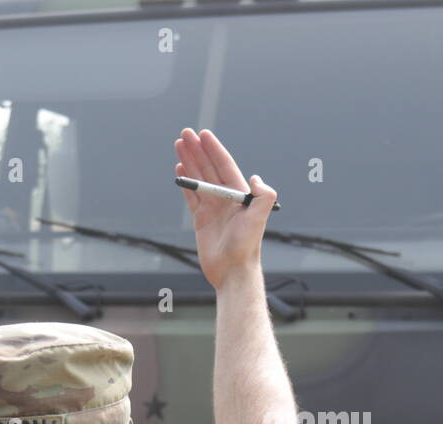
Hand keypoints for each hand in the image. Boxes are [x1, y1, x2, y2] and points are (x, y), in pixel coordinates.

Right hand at [174, 128, 276, 289]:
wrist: (232, 271)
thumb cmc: (247, 246)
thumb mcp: (258, 219)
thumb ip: (263, 197)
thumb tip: (256, 178)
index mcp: (240, 195)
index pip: (225, 166)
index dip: (214, 149)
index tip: (203, 134)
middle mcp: (227, 199)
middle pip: (209, 168)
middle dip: (197, 150)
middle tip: (184, 133)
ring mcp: (213, 208)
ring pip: (199, 179)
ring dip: (189, 161)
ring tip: (178, 145)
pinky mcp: (201, 219)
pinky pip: (191, 196)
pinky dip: (185, 182)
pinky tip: (179, 168)